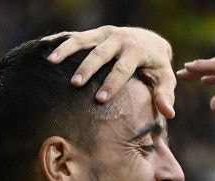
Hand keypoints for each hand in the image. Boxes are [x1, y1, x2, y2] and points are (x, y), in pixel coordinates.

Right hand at [46, 26, 175, 117]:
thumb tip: (169, 113)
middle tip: (75, 85)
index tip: (101, 99)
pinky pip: (76, 36)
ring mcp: (105, 33)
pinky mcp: (95, 33)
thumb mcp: (165, 78)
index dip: (112, 84)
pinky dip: (60, 41)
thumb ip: (165, 95)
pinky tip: (45, 50)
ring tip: (51, 62)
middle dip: (87, 68)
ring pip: (84, 40)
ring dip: (67, 50)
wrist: (150, 41)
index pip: (123, 69)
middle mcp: (119, 39)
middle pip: (101, 54)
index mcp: (136, 50)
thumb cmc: (157, 67)